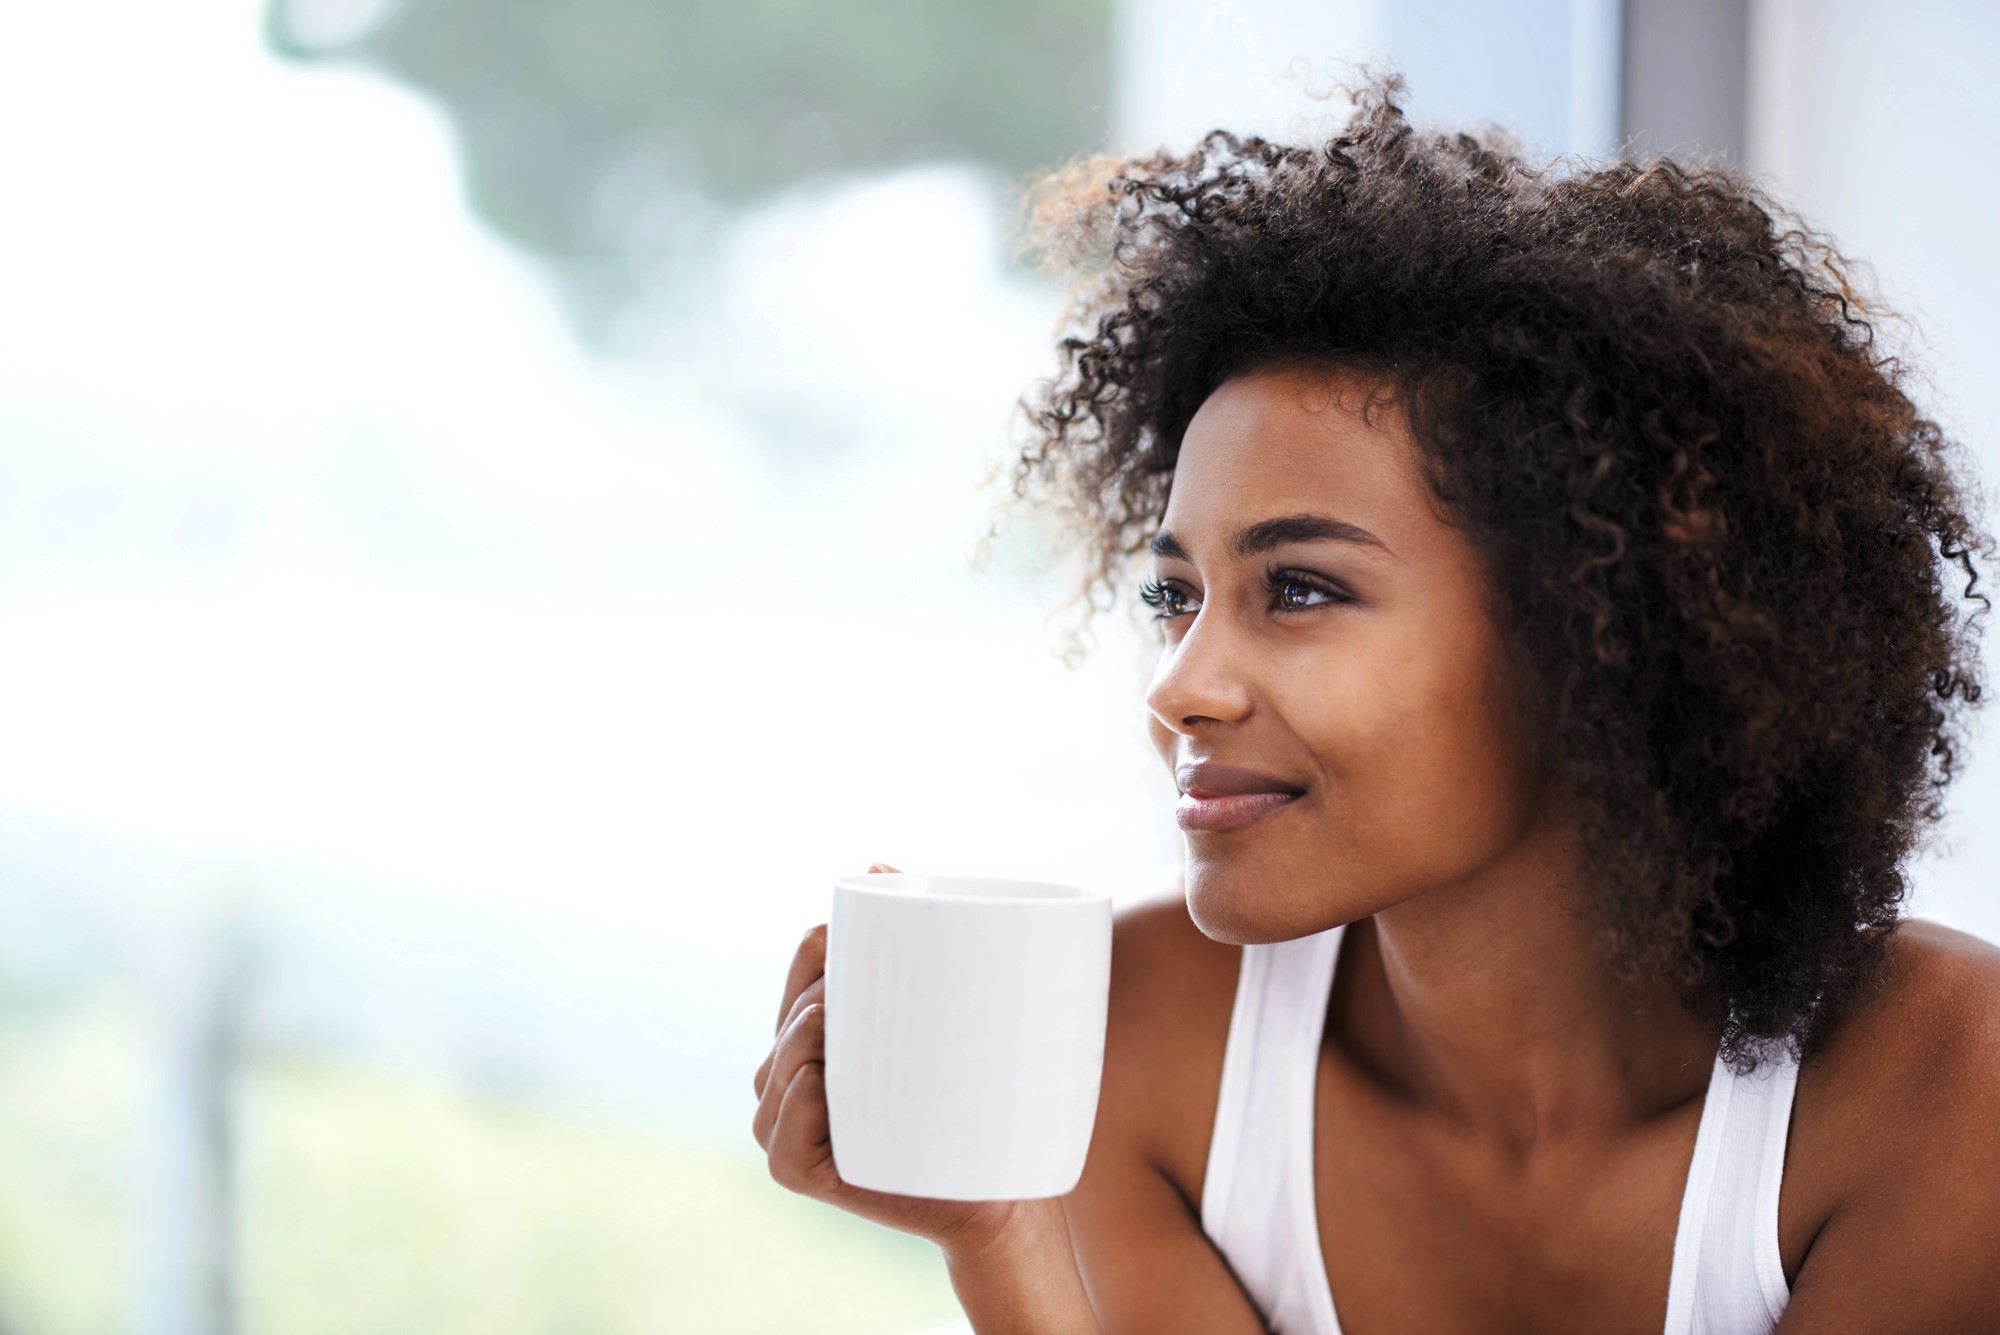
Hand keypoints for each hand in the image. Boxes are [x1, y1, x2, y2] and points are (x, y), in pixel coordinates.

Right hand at [751, 862, 1023, 1255]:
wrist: (1000, 1192)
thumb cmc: (976, 1098)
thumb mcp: (954, 1012)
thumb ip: (926, 937)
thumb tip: (876, 861)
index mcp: (823, 1031)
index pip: (806, 966)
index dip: (823, 941)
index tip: (864, 925)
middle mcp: (795, 1076)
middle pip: (790, 1013)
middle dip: (816, 987)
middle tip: (862, 973)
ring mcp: (793, 1127)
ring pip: (776, 1070)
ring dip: (800, 1038)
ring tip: (832, 1015)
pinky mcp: (805, 1174)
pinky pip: (782, 1139)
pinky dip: (794, 1107)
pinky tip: (816, 1080)